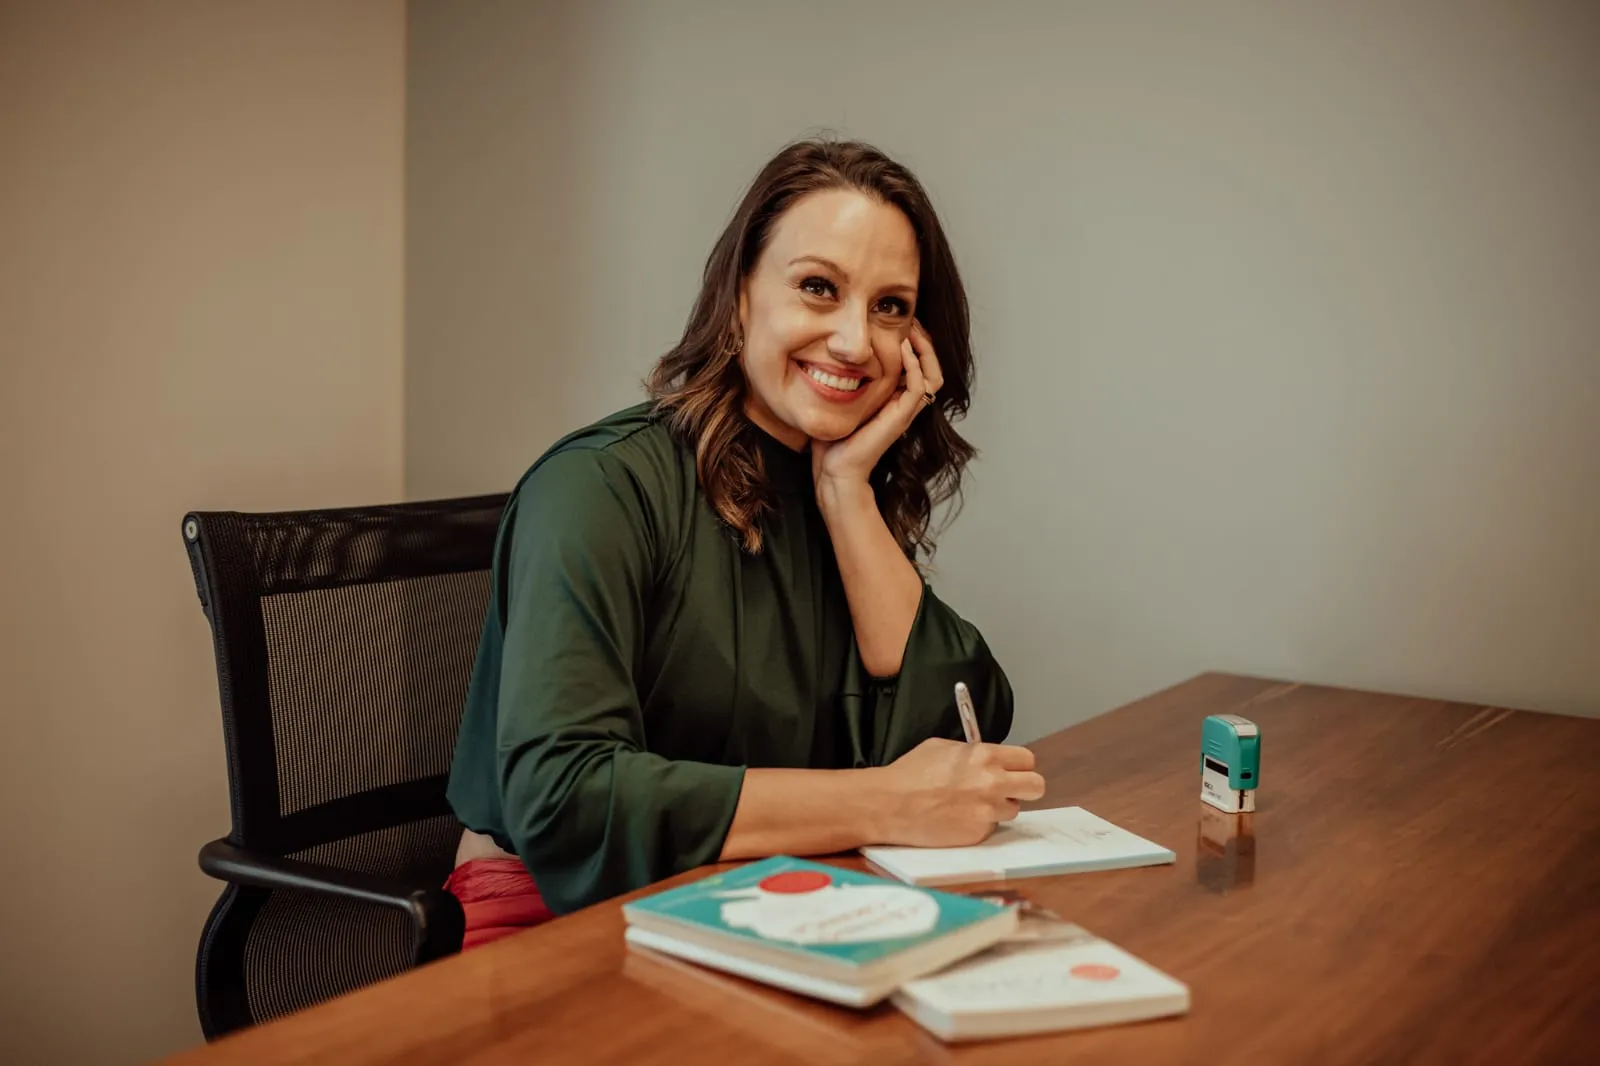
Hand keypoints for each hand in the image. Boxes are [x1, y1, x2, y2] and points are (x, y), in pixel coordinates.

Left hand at [811, 319, 944, 488]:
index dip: (915, 343)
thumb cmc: (832, 440)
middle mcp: (905, 404)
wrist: (834, 470)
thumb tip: (828, 351)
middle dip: (924, 341)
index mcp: (894, 399)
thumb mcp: (837, 399)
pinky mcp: (901, 418)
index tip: (901, 322)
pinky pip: (919, 387)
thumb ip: (842, 378)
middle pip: (932, 367)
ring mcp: (905, 411)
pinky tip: (903, 348)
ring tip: (911, 329)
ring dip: (925, 349)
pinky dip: (915, 365)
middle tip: (912, 320)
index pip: (919, 365)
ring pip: (933, 374)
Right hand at [872, 738, 1046, 847]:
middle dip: (1024, 787)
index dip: (1019, 765)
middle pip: (1036, 786)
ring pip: (1013, 810)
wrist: (889, 804)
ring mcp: (987, 811)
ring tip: (971, 805)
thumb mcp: (942, 747)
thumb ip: (972, 752)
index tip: (1011, 770)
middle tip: (1006, 790)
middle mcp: (992, 783)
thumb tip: (987, 757)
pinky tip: (958, 818)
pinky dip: (979, 824)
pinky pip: (991, 828)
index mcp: (985, 756)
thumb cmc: (910, 774)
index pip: (1027, 760)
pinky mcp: (978, 834)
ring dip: (998, 808)